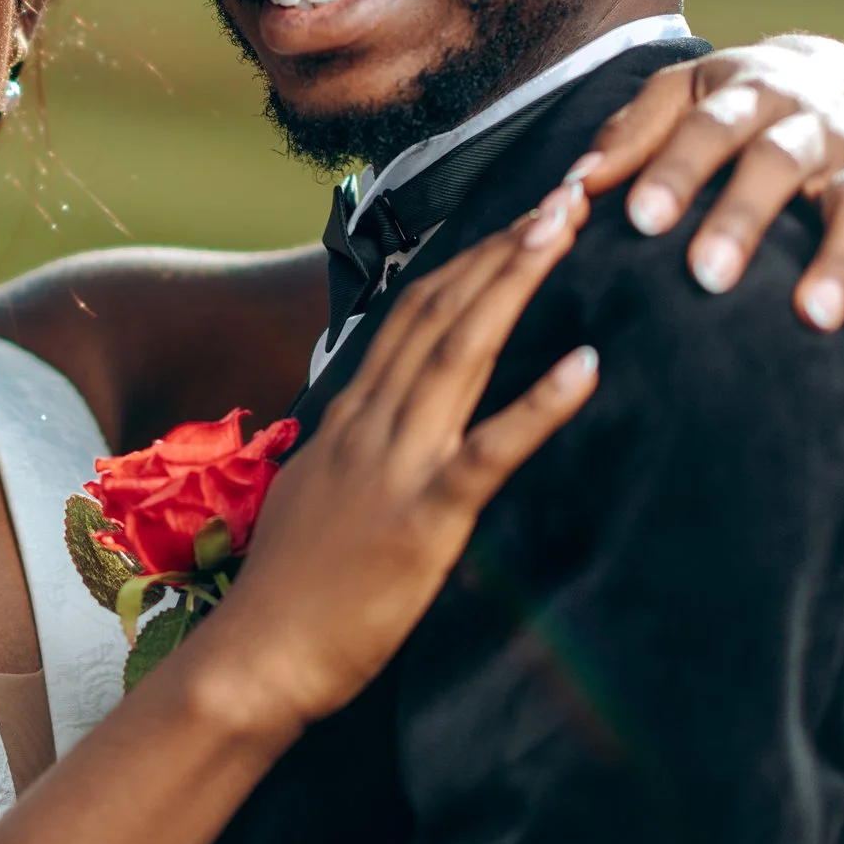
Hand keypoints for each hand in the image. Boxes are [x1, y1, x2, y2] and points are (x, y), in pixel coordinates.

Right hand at [197, 182, 598, 738]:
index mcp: (351, 414)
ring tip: (567, 225)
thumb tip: (389, 423)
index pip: (415, 311)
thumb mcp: (319, 493)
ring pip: (463, 352)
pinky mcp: (423, 519)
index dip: (472, 256)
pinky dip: (540, 404)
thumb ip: (358, 449)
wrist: (256, 659)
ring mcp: (396, 465)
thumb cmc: (292, 591)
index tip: (521, 211)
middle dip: (507, 243)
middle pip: (443, 309)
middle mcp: (373, 422)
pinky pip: (489, 451)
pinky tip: (587, 366)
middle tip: (568, 185)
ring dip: (516, 282)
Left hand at [568, 36, 843, 362]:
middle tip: (707, 274)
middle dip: (746, 218)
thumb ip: (630, 135)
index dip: (677, 170)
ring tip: (811, 318)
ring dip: (840, 263)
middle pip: (781, 163)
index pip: (710, 127)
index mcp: (751, 92)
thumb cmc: (732, 102)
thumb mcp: (681, 93)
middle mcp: (813, 124)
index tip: (639, 219)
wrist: (839, 74)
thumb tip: (572, 187)